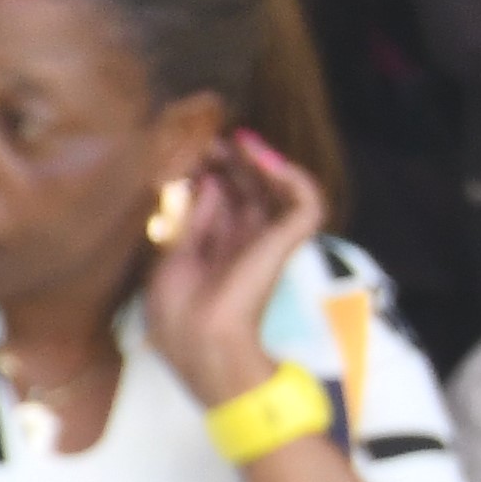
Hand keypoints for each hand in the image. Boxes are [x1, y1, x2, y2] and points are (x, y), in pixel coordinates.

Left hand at [138, 131, 332, 405]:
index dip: (214, 171)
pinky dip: (294, 177)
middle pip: (252, 189)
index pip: (226, 200)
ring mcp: (269, 243)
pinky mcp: (286, 243)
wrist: (201, 344)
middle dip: (233, 160)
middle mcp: (248, 243)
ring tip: (240, 141)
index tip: (192, 148)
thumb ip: (193, 219)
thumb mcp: (173, 256)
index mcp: (220, 250)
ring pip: (280, 189)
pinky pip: (307, 203)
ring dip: (262, 161)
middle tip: (212, 137)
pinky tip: (263, 158)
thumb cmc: (179, 316)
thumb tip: (208, 182)